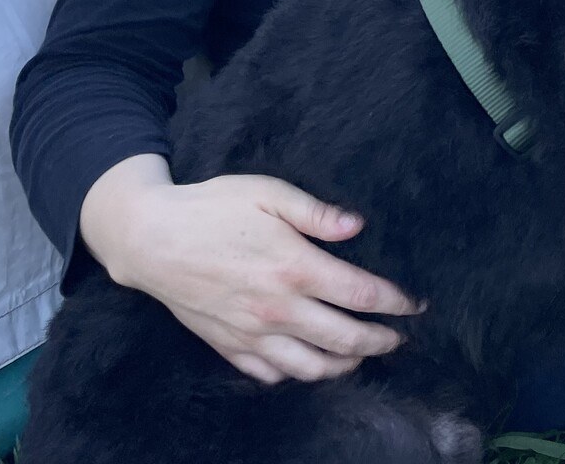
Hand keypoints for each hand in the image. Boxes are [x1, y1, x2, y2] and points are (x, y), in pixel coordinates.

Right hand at [79, 154, 422, 383]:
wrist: (149, 239)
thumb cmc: (211, 208)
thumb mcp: (268, 191)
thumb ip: (316, 212)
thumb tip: (358, 225)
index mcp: (295, 267)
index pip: (362, 295)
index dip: (396, 303)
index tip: (415, 305)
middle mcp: (278, 309)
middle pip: (346, 339)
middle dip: (382, 341)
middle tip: (400, 338)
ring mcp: (252, 334)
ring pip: (311, 367)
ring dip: (344, 365)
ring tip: (362, 355)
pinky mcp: (228, 346)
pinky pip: (270, 374)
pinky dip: (296, 374)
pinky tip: (309, 363)